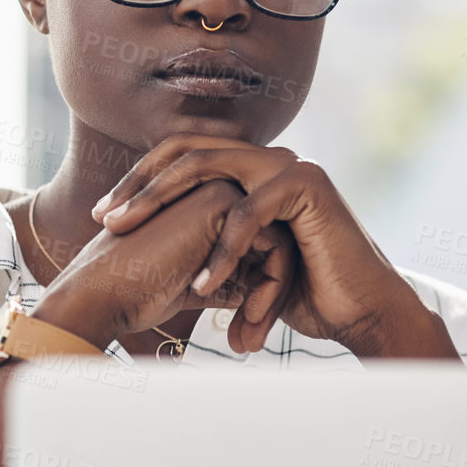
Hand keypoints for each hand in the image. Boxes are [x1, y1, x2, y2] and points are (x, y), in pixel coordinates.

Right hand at [35, 179, 295, 355]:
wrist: (101, 294)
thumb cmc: (133, 295)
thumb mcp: (187, 286)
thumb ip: (219, 282)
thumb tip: (245, 293)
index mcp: (201, 207)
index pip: (255, 245)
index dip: (258, 289)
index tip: (247, 329)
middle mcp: (212, 190)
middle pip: (272, 241)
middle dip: (272, 292)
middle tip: (253, 338)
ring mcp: (219, 189)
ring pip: (280, 242)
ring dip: (274, 294)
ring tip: (251, 334)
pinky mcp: (225, 204)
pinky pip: (276, 245)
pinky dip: (270, 287)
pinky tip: (245, 315)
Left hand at [90, 135, 458, 360]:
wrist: (361, 314)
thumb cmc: (303, 296)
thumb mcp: (240, 268)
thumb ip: (206, 248)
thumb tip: (147, 251)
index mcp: (251, 171)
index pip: (182, 157)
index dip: (140, 183)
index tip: (105, 217)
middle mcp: (268, 158)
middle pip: (186, 152)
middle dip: (140, 185)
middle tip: (107, 219)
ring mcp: (288, 166)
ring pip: (208, 169)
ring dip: (162, 203)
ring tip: (130, 233)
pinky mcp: (307, 186)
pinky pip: (246, 212)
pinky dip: (220, 250)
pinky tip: (202, 286)